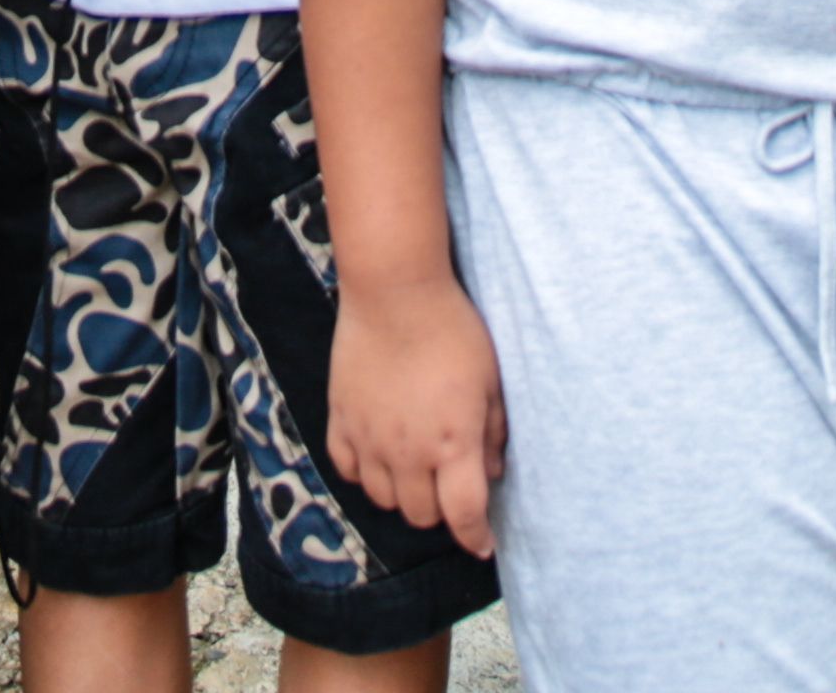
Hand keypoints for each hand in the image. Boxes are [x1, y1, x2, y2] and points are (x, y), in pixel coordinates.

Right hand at [323, 273, 505, 554]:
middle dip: (441, 511)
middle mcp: (409, 451)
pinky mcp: (341, 419)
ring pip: (383, 498)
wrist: (394, 292)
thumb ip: (493, 433)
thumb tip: (494, 472)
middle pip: (421, 515)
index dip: (475, 538)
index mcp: (453, 442)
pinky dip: (365, 473)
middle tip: (450, 489)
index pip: (464, 514)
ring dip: (403, 494)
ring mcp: (369, 438)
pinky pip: (348, 469)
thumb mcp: (490, 381)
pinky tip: (380, 456)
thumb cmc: (453, 330)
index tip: (482, 545)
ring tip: (416, 471)